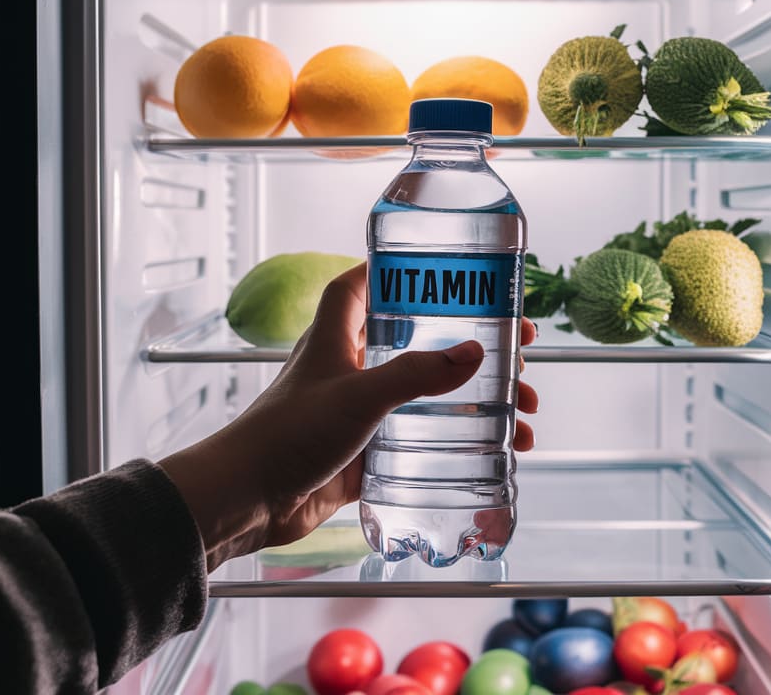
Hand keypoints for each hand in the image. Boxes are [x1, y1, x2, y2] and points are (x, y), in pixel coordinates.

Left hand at [160, 262, 538, 570]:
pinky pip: (423, 438)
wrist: (248, 500)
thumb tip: (473, 352)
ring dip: (475, 396)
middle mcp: (349, 366)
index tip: (453, 270)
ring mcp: (360, 410)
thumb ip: (416, 374)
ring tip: (522, 407)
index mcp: (337, 335)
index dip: (404, 270)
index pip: (367, 283)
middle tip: (516, 346)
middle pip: (418, 339)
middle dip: (468, 341)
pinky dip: (458, 439)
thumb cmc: (288, 434)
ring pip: (429, 392)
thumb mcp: (358, 396)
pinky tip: (496, 447)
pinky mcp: (368, 451)